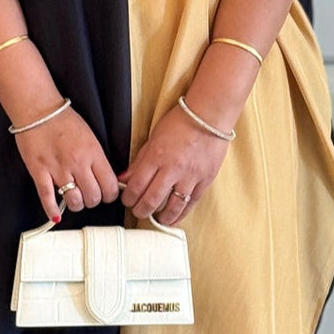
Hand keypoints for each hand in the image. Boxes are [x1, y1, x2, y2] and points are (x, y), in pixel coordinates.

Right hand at [13, 105, 120, 222]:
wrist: (38, 110)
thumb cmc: (64, 120)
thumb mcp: (90, 137)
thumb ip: (97, 158)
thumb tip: (105, 178)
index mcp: (93, 153)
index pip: (109, 185)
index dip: (110, 194)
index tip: (106, 193)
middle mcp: (77, 163)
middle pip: (93, 197)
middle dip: (93, 200)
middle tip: (90, 195)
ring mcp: (57, 169)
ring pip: (74, 201)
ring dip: (77, 204)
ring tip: (75, 199)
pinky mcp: (39, 172)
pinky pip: (47, 198)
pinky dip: (52, 210)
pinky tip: (56, 215)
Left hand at [118, 105, 229, 224]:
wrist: (209, 115)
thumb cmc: (180, 122)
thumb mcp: (154, 138)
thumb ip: (139, 161)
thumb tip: (124, 178)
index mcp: (157, 156)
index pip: (136, 185)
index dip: (128, 198)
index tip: (127, 200)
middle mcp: (173, 168)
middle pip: (152, 200)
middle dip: (140, 210)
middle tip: (137, 212)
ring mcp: (190, 176)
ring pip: (172, 206)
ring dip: (161, 217)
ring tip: (156, 218)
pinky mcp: (205, 180)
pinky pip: (192, 202)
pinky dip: (181, 213)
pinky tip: (174, 217)